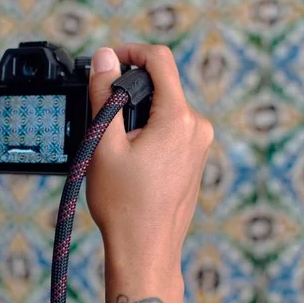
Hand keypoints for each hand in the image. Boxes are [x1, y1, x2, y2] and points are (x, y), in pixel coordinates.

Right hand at [86, 44, 213, 287]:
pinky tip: (132, 160)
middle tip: (103, 116)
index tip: (108, 62)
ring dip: (138, 114)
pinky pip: (172, 129)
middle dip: (130, 91)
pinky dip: (149, 131)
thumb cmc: (123, 203)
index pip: (159, 60)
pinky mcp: (196, 159)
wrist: (145, 250)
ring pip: (165, 108)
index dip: (131, 52)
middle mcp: (198, 127)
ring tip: (115, 147)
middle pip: (161, 86)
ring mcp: (200, 145)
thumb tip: (105, 57)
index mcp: (178, 118)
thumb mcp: (104, 144)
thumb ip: (104, 94)